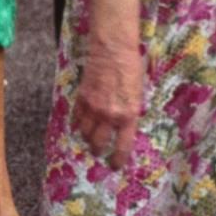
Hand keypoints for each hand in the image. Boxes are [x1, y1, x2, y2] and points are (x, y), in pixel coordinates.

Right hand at [72, 43, 143, 169]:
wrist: (113, 50)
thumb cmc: (132, 69)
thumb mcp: (138, 95)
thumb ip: (130, 113)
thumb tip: (124, 126)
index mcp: (128, 116)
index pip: (122, 146)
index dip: (118, 159)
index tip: (115, 165)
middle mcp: (109, 115)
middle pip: (99, 143)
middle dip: (99, 151)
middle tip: (99, 154)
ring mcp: (93, 107)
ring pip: (85, 133)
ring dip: (87, 139)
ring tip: (89, 141)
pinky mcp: (82, 97)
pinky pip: (77, 117)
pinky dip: (77, 124)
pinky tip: (78, 127)